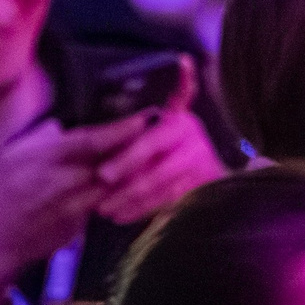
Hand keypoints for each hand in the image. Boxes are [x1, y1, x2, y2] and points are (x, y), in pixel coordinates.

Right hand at [0, 108, 150, 271]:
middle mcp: (64, 182)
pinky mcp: (79, 227)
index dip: (120, 130)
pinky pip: (101, 205)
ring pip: (112, 186)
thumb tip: (60, 128)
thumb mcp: (7, 157)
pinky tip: (119, 188)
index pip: (92, 141)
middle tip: (153, 138)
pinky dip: (112, 195)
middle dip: (133, 151)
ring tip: (143, 161)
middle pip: (110, 163)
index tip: (143, 119)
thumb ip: (37, 140)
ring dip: (128, 174)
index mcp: (44, 159)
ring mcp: (74, 207)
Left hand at [88, 61, 223, 225]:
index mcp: (182, 125)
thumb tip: (185, 87)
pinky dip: (146, 212)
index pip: (151, 144)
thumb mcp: (164, 118)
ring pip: (163, 194)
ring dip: (134, 206)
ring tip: (107, 213)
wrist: (202, 159)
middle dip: (128, 190)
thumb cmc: (167, 135)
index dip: (126, 160)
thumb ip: (153, 113)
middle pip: (159, 174)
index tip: (102, 175)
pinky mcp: (202, 192)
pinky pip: (170, 206)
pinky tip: (123, 216)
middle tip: (101, 205)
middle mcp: (196, 148)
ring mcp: (203, 172)